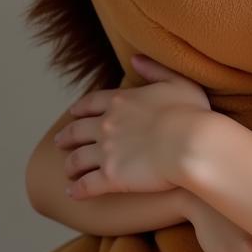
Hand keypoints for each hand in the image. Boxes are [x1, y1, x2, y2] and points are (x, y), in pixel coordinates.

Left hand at [55, 55, 210, 198]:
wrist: (191, 143)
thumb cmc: (191, 112)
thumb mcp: (177, 81)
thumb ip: (154, 69)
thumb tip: (135, 58)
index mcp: (121, 101)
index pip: (91, 103)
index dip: (80, 109)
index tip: (73, 113)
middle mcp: (107, 125)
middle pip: (77, 131)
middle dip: (66, 137)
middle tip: (60, 142)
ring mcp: (106, 152)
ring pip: (77, 159)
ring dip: (70, 164)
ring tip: (68, 170)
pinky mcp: (110, 176)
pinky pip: (86, 185)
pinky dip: (78, 189)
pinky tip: (74, 192)